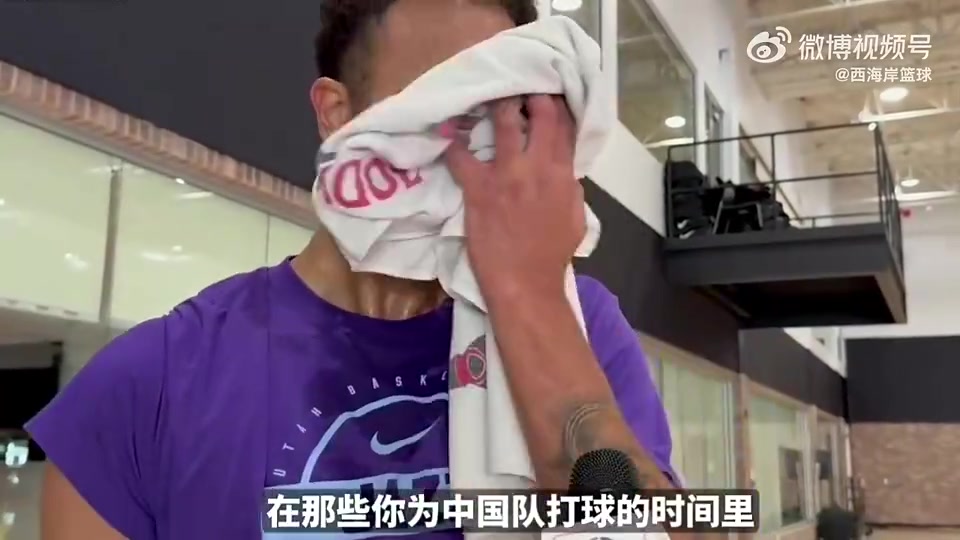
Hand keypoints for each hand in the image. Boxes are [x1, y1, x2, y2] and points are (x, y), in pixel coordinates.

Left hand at [445, 95, 584, 300]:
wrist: (524, 284)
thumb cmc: (551, 256)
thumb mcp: (575, 218)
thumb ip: (570, 188)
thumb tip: (564, 169)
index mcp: (563, 175)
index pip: (564, 126)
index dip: (557, 104)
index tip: (548, 93)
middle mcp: (537, 166)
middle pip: (539, 115)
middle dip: (530, 95)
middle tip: (519, 88)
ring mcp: (506, 175)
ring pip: (502, 122)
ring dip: (497, 106)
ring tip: (488, 97)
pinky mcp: (478, 188)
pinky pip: (461, 156)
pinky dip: (453, 143)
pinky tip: (448, 133)